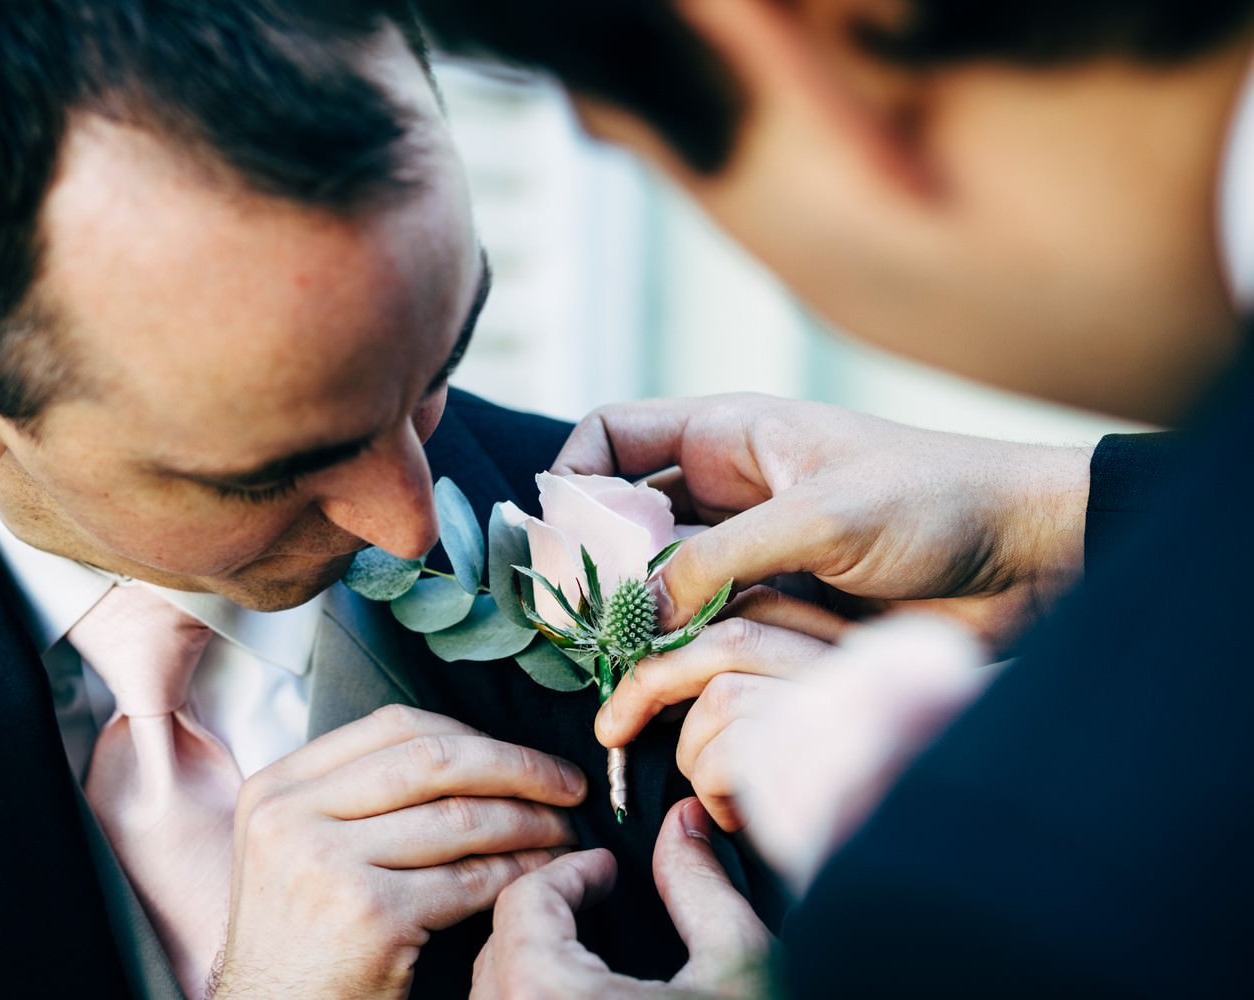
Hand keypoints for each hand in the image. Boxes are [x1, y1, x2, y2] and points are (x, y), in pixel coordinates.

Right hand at [213, 705, 586, 999]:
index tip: (518, 754)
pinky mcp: (370, 917)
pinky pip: (470, 880)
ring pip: (461, 818)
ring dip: (531, 822)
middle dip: (518, 767)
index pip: (395, 726)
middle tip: (568, 785)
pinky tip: (545, 872)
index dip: (472, 734)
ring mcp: (328, 864)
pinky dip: (520, 871)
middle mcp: (292, 816)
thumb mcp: (293, 846)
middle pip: (434, 758)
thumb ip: (349, 793)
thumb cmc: (299, 940)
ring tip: (564, 830)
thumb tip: (463, 749)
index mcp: (277, 787)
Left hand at [471, 799, 772, 999]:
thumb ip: (702, 886)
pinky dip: (524, 998)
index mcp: (552, 997)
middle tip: (589, 896)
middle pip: (496, 949)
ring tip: (580, 947)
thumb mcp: (739, 966)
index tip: (602, 870)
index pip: (524, 905)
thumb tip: (685, 822)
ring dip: (527, 960)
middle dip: (542, 913)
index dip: (569, 874)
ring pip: (489, 994)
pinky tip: (576, 994)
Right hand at [555, 395, 1092, 647]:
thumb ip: (721, 558)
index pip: (612, 434)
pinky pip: (699, 620)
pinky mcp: (773, 603)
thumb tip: (639, 610)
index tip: (556, 535)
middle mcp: (725, 489)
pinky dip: (671, 642)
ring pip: (654, 576)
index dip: (572, 475)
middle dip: (587, 557)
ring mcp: (746, 549)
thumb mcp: (822, 518)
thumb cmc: (936, 504)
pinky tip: (658, 669)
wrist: (1029, 558)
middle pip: (620, 514)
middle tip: (570, 612)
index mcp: (729, 434)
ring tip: (604, 651)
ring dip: (627, 609)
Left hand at [606, 616, 989, 895]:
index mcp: (845, 645)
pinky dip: (714, 792)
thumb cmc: (866, 800)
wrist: (942, 852)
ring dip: (697, 758)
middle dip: (650, 683)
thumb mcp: (816, 731)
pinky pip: (730, 754)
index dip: (679, 640)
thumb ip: (768, 691)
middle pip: (725, 640)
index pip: (748, 609)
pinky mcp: (823, 753)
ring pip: (719, 699)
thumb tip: (678, 688)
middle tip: (612, 728)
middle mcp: (848, 662)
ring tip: (723, 797)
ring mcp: (840, 704)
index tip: (639, 675)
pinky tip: (739, 820)